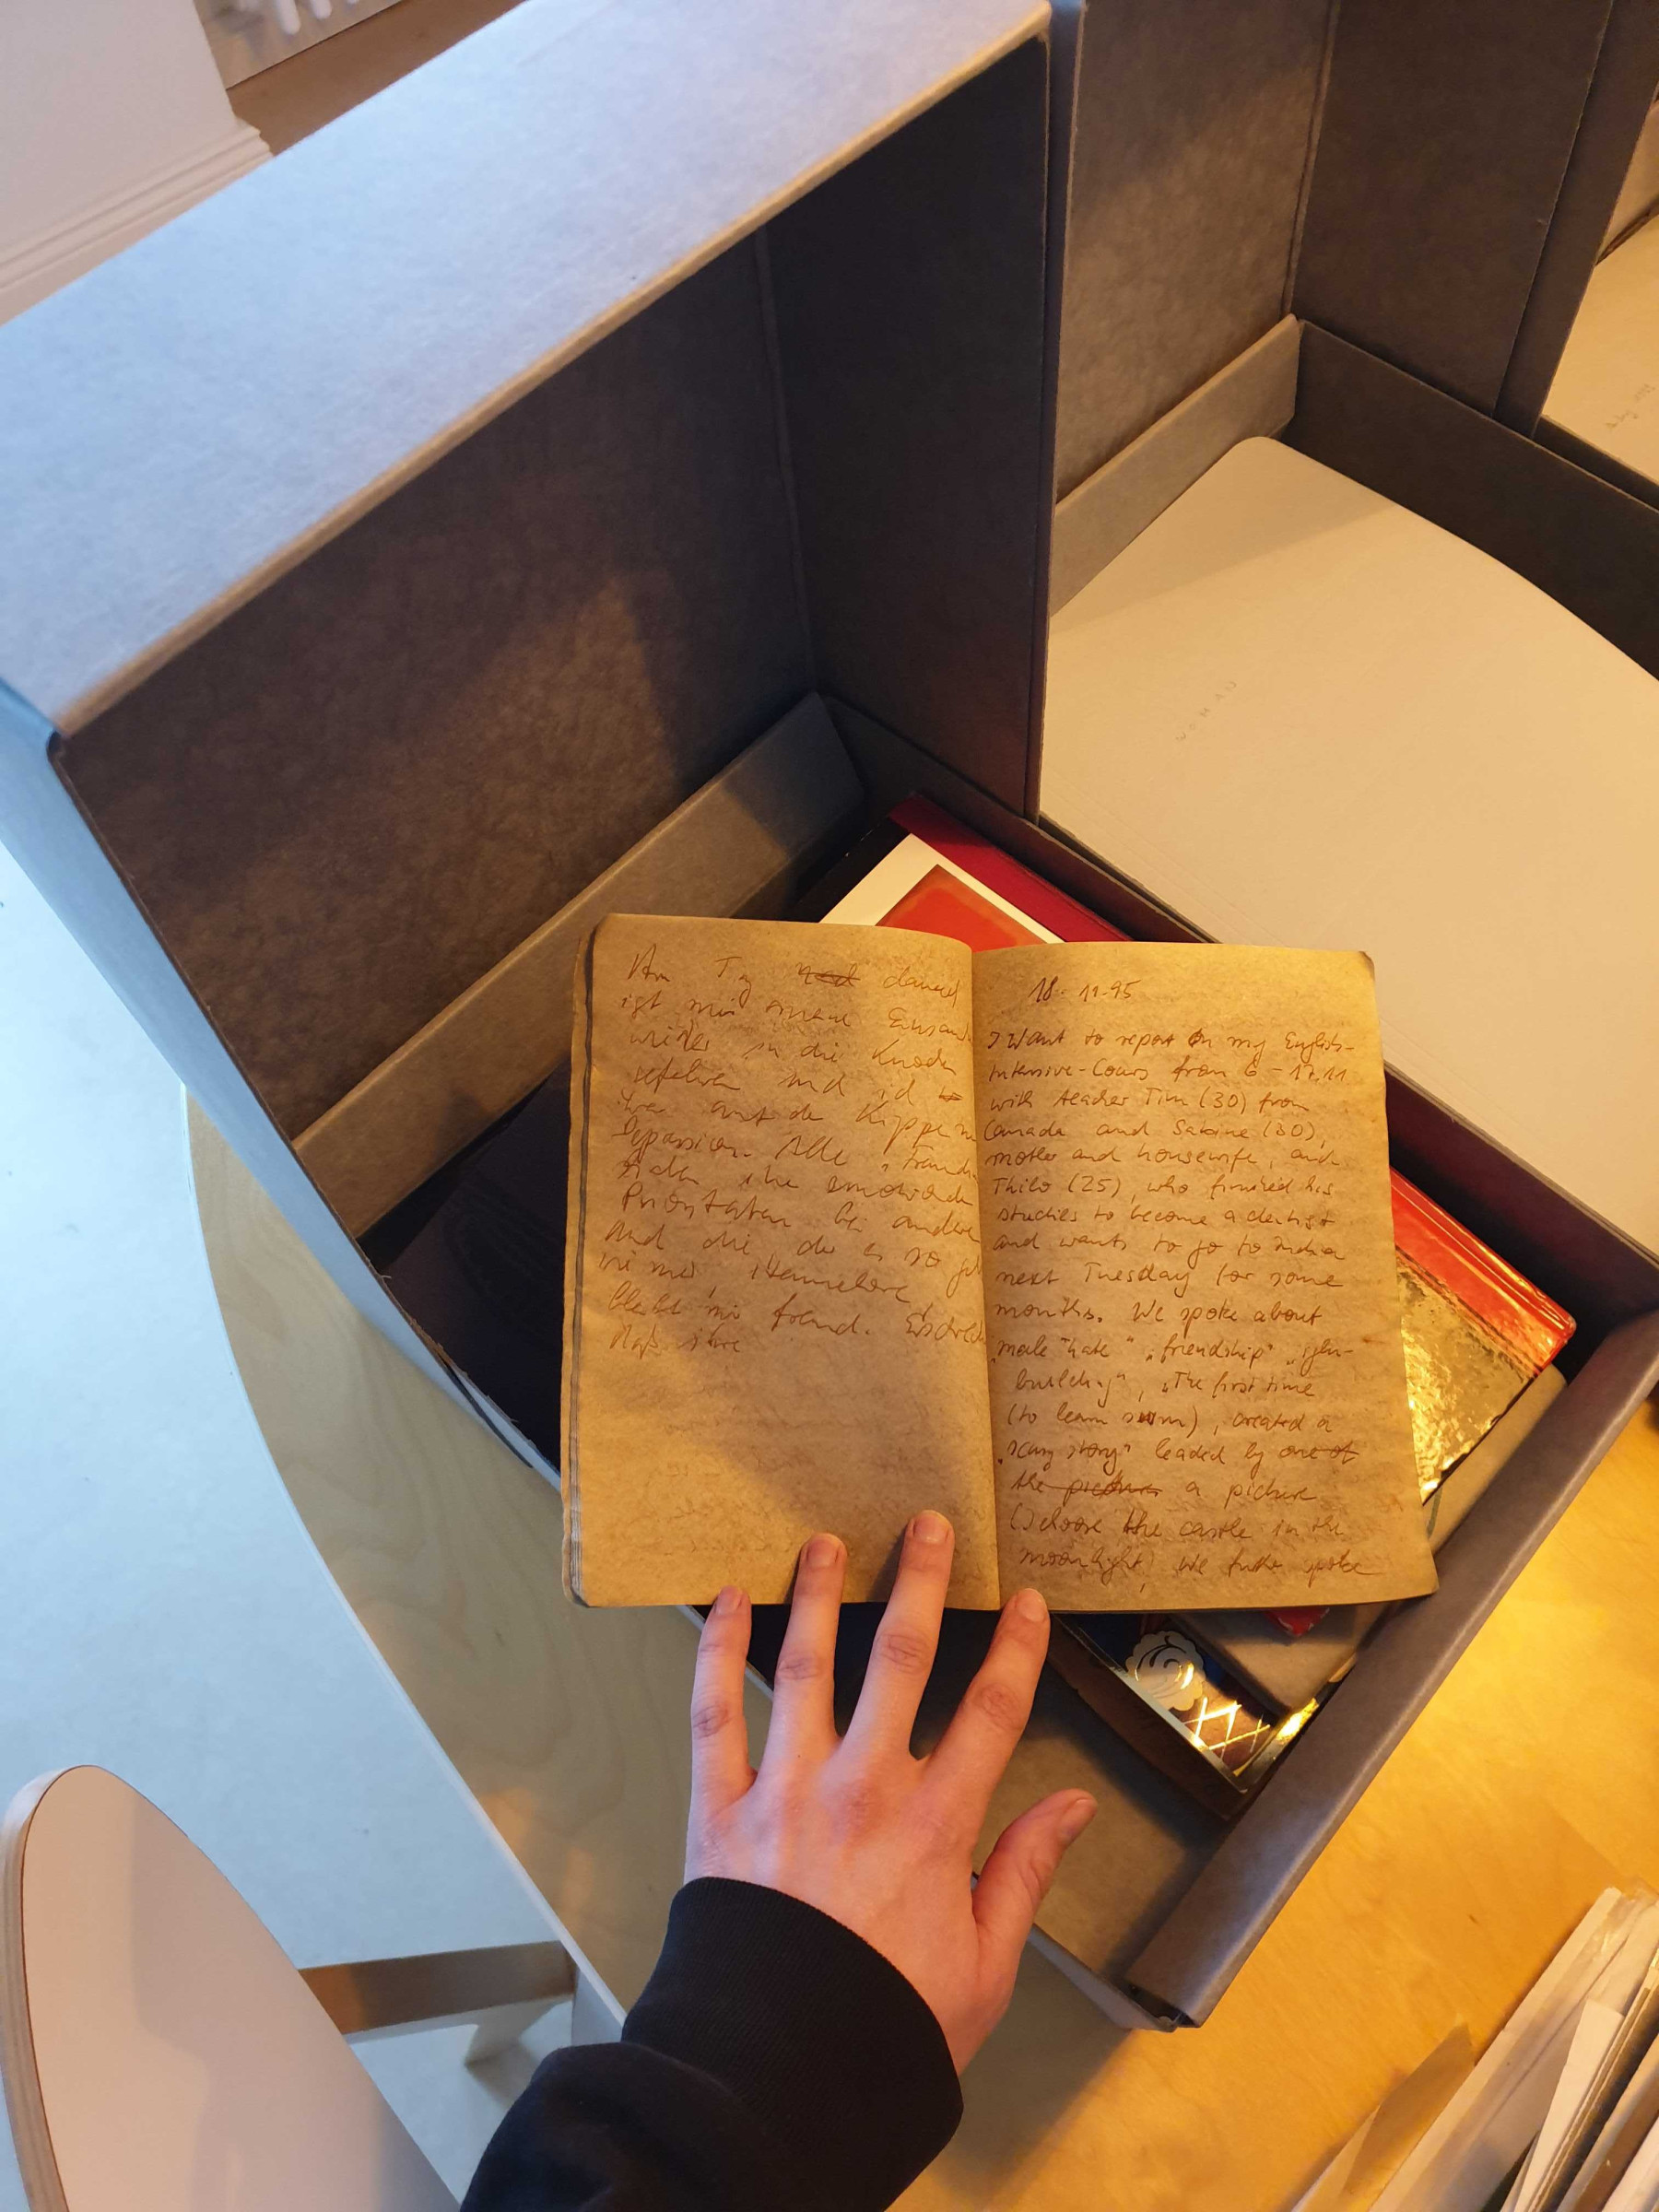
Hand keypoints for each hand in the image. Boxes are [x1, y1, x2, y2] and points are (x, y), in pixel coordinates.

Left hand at [684, 1511, 1096, 2069]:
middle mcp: (863, 1789)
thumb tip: (1069, 1806)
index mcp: (934, 1827)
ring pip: (807, 1666)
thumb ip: (1022, 1874)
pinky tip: (727, 1602)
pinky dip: (718, 1651)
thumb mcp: (984, 1967)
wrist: (778, 2076)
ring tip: (824, 1541)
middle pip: (902, 1661)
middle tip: (927, 1526)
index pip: (991, 1713)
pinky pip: (714, 1712)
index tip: (1029, 1603)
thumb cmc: (885, 2027)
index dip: (1017, 1651)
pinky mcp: (718, 1809)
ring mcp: (786, 1790)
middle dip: (921, 1584)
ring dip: (818, 1594)